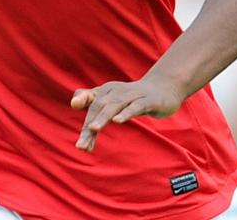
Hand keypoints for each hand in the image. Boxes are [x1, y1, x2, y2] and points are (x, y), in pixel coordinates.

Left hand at [70, 72, 184, 151]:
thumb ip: (92, 102)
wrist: (163, 89)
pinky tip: (117, 121)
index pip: (92, 108)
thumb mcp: (112, 99)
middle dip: (90, 126)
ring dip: (103, 117)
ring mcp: (132, 95)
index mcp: (107, 90)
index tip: (80, 146)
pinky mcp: (147, 100)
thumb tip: (73, 104)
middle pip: (99, 107)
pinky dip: (125, 112)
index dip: (85, 127)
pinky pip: (135, 106)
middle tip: (82, 145)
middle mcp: (117, 90)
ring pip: (114, 105)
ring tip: (92, 129)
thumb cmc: (132, 98)